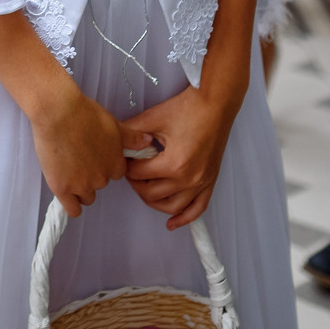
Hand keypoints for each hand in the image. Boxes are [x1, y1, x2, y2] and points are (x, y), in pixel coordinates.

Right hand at [28, 83, 130, 219]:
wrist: (57, 112)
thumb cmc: (84, 113)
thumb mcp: (113, 123)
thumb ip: (132, 138)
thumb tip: (149, 142)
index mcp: (116, 164)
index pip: (114, 174)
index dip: (103, 164)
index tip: (93, 155)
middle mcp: (102, 178)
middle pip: (100, 184)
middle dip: (91, 174)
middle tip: (77, 156)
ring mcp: (82, 185)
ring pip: (86, 197)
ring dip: (80, 188)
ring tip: (67, 169)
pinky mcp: (63, 189)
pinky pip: (72, 209)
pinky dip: (70, 203)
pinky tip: (65, 191)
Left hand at [123, 83, 242, 230]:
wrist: (215, 105)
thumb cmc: (186, 109)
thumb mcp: (153, 118)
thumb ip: (131, 133)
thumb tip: (114, 143)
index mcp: (174, 164)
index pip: (139, 174)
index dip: (125, 166)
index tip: (123, 159)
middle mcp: (189, 179)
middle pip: (151, 194)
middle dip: (136, 183)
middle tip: (131, 170)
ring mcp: (202, 183)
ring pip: (171, 207)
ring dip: (153, 202)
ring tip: (144, 189)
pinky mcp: (210, 182)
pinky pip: (197, 209)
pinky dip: (184, 218)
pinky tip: (171, 223)